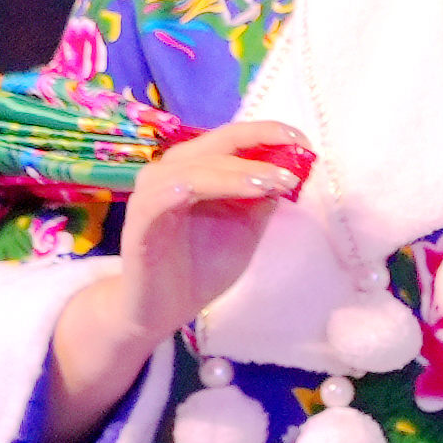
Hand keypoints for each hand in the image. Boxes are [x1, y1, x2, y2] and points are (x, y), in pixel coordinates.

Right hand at [45, 119, 307, 440]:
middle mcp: (170, 172)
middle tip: (297, 155)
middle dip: (258, 144)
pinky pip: (161, 197)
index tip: (304, 141)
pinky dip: (194, 187)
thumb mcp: (245, 229)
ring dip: (236, 170)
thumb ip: (261, 198)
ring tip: (272, 182)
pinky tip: (225, 189)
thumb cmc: (201, 267)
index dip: (267, 133)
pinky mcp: (139, 221)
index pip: (232, 138)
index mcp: (196, 169)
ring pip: (193, 167)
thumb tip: (289, 168)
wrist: (163, 310)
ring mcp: (152, 194)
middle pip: (215, 143)